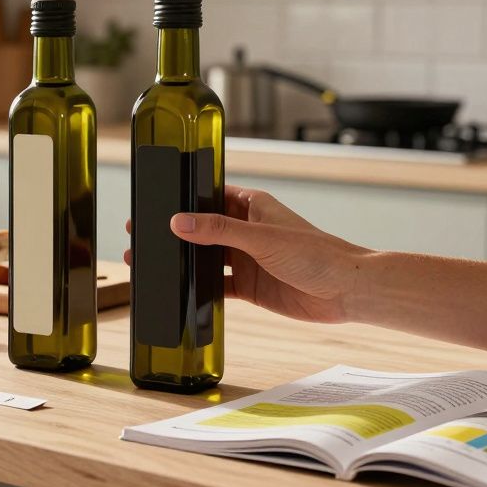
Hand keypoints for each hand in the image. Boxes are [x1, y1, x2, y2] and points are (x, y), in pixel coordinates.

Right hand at [125, 185, 370, 323]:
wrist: (346, 291)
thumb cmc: (317, 253)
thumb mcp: (261, 238)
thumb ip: (218, 231)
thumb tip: (179, 222)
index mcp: (252, 206)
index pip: (209, 194)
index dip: (183, 198)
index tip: (155, 201)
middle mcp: (247, 230)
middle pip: (202, 229)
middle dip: (174, 233)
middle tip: (140, 234)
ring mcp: (247, 259)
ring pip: (205, 258)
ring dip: (182, 261)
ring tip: (150, 264)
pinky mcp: (250, 286)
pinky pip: (216, 286)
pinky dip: (199, 289)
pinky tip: (179, 291)